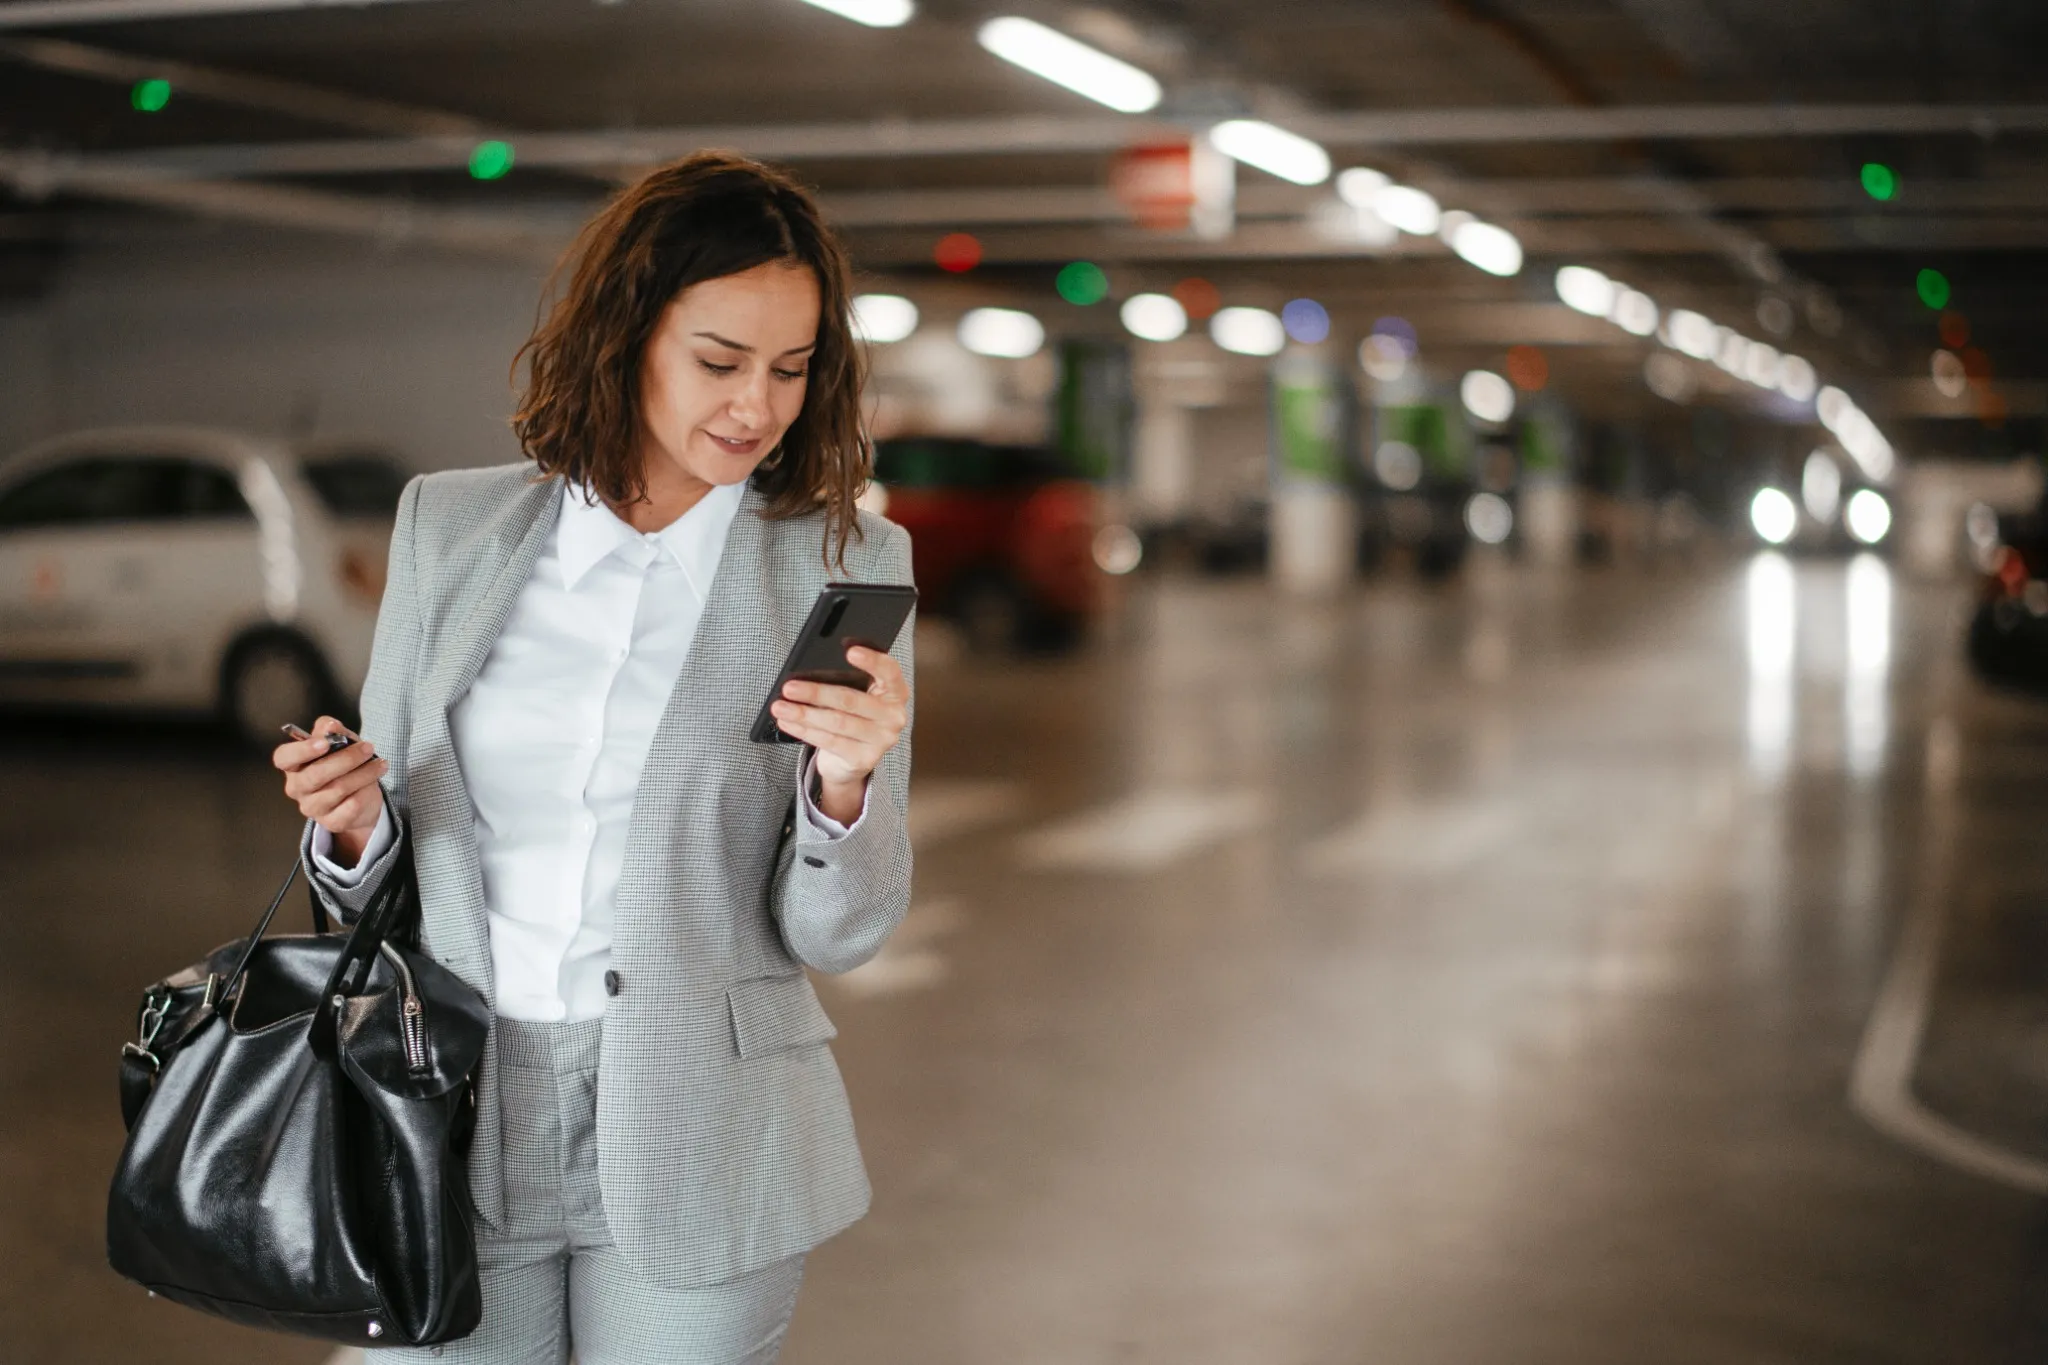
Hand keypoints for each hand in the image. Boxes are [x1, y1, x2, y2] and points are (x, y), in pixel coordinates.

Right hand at [273, 716, 387, 865]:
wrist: (359, 798)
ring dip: (364, 773)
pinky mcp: (332, 822)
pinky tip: (374, 782)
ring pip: (338, 789)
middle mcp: (297, 788)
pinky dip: (366, 791)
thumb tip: (331, 725)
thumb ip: (332, 731)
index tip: (324, 743)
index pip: (284, 758)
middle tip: (368, 748)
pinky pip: (351, 806)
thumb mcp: (338, 742)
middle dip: (346, 759)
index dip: (302, 750)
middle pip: (315, 775)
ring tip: (380, 764)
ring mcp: (313, 808)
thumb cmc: (343, 764)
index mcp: (293, 765)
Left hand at [770, 646, 908, 825]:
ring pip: (836, 722)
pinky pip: (830, 742)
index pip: (889, 671)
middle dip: (816, 693)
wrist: (853, 758)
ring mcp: (881, 740)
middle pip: (851, 700)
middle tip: (789, 687)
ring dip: (803, 714)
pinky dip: (804, 731)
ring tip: (780, 707)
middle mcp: (893, 716)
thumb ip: (845, 682)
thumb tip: (808, 674)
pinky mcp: (864, 758)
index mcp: (895, 692)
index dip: (872, 660)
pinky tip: (788, 723)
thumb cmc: (853, 717)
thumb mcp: (856, 694)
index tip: (850, 651)